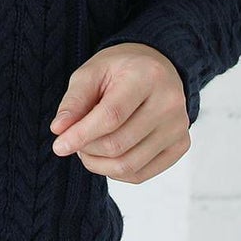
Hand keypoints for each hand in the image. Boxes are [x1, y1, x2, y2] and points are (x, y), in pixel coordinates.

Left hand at [49, 42, 190, 183]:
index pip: (111, 116)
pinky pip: (141, 174)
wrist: (156, 67)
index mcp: (147, 76)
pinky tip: (106, 155)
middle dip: (87, 148)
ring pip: (129, 165)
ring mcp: (179, 127)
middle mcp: (170, 103)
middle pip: (119, 144)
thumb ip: (74, 101)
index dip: (81, 135)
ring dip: (99, 164)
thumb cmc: (119, 69)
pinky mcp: (181, 145)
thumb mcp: (91, 72)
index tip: (58, 146)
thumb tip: (59, 130)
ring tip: (87, 148)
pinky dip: (116, 171)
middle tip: (73, 140)